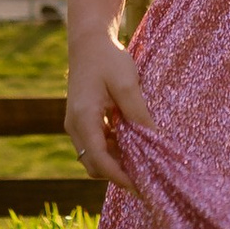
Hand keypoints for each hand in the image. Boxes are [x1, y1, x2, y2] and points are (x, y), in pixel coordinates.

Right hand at [65, 34, 153, 184]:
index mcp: (83, 119)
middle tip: (146, 177)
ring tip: (143, 162)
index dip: (120, 177)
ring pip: (93, 157)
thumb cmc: (108, 59)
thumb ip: (138, 114)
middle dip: (117, 174)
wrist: (89, 42)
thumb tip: (154, 141)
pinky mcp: (81, 120)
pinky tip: (132, 144)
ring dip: (115, 162)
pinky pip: (95, 144)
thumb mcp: (127, 84)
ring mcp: (76, 124)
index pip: (99, 160)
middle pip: (94, 165)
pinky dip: (112, 150)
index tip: (141, 187)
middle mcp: (75, 126)